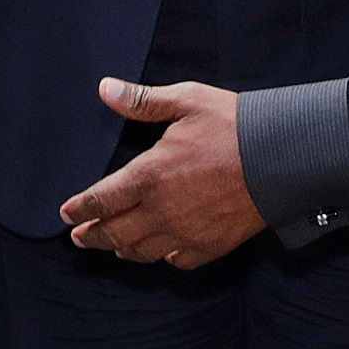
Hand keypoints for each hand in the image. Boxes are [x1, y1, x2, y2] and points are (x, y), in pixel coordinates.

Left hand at [57, 79, 265, 267]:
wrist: (282, 158)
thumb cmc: (233, 126)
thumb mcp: (185, 101)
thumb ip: (142, 101)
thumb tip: (105, 89)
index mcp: (149, 175)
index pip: (101, 200)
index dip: (79, 208)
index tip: (66, 213)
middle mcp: (161, 211)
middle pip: (113, 232)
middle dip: (91, 235)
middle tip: (79, 237)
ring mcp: (185, 233)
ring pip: (141, 251)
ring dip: (121, 248)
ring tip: (111, 246)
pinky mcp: (210, 245)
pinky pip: (176, 260)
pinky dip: (161, 257)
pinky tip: (158, 251)